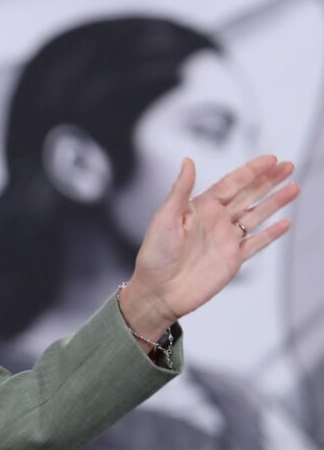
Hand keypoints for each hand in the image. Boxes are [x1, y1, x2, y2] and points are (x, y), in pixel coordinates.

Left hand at [120, 155, 299, 340]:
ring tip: (294, 187)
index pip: (231, 183)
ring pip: (257, 216)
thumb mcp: (164, 218)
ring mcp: (226, 239)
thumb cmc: (154, 254)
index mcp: (200, 208)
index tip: (270, 158)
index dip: (251, 171)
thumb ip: (180, 190)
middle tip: (289, 165)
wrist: (159, 291)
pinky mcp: (233, 259)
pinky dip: (271, 234)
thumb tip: (187, 161)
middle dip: (268, 180)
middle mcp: (216, 221)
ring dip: (275, 202)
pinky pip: (256, 243)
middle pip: (248, 195)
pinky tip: (285, 223)